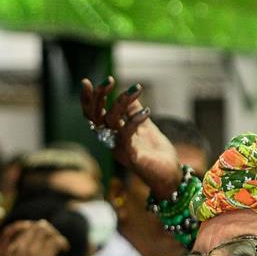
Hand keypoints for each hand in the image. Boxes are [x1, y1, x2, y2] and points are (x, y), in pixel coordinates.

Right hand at [80, 77, 181, 197]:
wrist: (170, 175)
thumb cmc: (156, 152)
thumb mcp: (144, 125)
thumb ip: (134, 110)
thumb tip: (129, 92)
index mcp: (111, 133)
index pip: (92, 114)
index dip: (86, 99)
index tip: (86, 81)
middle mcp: (111, 141)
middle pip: (95, 116)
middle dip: (99, 96)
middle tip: (109, 80)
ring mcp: (120, 149)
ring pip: (111, 120)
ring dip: (121, 101)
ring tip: (136, 88)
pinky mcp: (131, 156)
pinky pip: (127, 134)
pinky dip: (135, 119)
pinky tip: (147, 110)